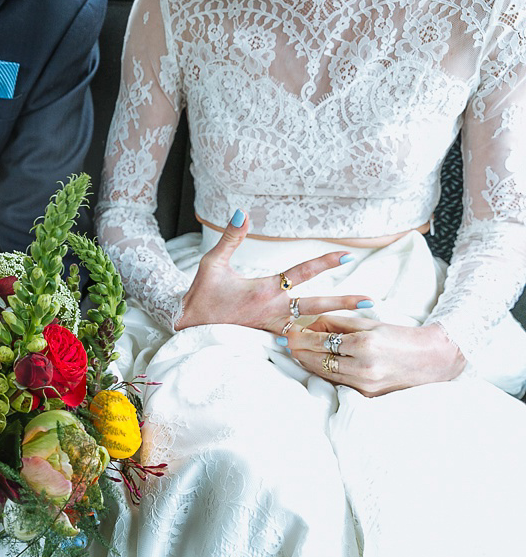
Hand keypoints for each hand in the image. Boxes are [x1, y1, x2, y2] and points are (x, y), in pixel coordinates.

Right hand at [176, 210, 370, 332]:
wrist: (187, 327)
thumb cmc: (201, 295)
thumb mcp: (212, 263)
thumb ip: (231, 238)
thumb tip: (242, 212)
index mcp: (264, 290)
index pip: (300, 273)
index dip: (324, 262)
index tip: (346, 255)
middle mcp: (272, 311)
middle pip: (316, 306)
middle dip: (344, 303)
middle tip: (370, 302)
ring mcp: (271, 329)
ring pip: (309, 328)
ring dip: (333, 327)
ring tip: (358, 328)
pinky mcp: (266, 340)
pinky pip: (295, 343)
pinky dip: (313, 342)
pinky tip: (329, 345)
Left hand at [284, 315, 466, 395]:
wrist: (431, 359)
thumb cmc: (399, 336)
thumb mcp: (369, 323)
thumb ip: (338, 323)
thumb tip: (310, 324)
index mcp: (364, 343)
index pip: (321, 341)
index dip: (301, 337)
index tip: (287, 332)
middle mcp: (363, 366)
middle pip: (318, 359)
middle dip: (299, 351)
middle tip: (284, 343)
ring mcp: (365, 384)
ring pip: (324, 373)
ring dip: (307, 363)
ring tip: (295, 352)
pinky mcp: (367, 395)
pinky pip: (338, 382)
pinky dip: (324, 373)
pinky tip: (315, 365)